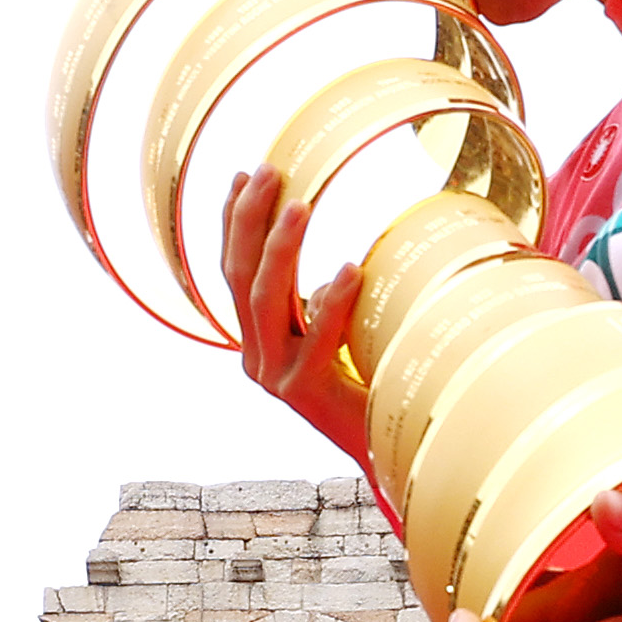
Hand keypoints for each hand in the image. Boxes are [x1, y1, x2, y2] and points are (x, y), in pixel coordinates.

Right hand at [218, 162, 377, 467]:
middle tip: (268, 171)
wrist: (388, 450)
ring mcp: (277, 377)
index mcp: (258, 341)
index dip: (233, 223)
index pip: (233, 272)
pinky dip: (334, 301)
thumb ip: (326, 308)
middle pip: (239, 278)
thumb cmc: (371, 385)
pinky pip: (318, 339)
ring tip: (301, 205)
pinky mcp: (307, 394)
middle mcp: (258, 357)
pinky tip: (352, 269)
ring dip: (280, 248)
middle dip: (248, 220)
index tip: (244, 176)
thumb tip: (338, 269)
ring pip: (266, 301)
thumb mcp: (341, 337)